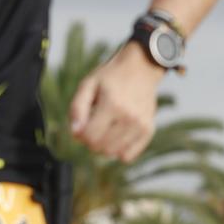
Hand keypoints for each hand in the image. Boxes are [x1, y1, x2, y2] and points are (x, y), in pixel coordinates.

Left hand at [68, 43, 163, 161]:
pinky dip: (119, 150)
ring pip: (114, 153)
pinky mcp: (148, 130)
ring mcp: (141, 125)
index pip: (90, 137)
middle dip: (91, 140)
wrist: (141, 68)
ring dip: (104, 145)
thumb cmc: (111, 76)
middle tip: (93, 125)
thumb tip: (75, 132)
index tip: (82, 125)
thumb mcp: (88, 84)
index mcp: (112, 104)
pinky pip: (128, 156)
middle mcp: (129, 117)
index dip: (80, 135)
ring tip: (106, 128)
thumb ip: (77, 108)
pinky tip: (117, 135)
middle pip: (101, 148)